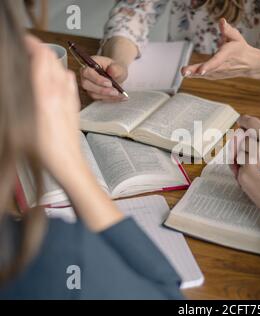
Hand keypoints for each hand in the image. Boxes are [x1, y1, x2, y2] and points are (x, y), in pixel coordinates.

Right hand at [26, 35, 86, 186]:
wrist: (67, 162)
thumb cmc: (44, 149)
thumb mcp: (21, 125)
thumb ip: (19, 99)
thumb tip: (15, 85)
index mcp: (45, 94)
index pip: (42, 58)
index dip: (32, 44)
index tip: (23, 39)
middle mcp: (60, 92)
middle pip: (53, 59)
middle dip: (40, 49)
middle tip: (27, 48)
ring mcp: (70, 98)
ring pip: (62, 69)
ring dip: (51, 61)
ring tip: (38, 61)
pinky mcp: (75, 105)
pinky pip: (70, 82)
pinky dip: (61, 74)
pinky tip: (54, 79)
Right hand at [80, 56, 127, 101]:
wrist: (118, 74)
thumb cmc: (116, 68)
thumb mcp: (119, 66)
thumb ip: (116, 68)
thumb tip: (112, 71)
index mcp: (89, 65)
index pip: (87, 72)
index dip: (97, 79)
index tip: (109, 83)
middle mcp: (86, 76)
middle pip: (87, 85)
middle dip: (102, 90)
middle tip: (115, 91)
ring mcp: (88, 86)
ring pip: (93, 94)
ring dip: (108, 96)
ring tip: (120, 94)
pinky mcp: (93, 93)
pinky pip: (100, 99)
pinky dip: (111, 99)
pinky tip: (120, 97)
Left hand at [181, 18, 259, 79]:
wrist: (249, 64)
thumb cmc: (240, 48)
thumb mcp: (236, 37)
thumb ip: (228, 30)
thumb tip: (222, 21)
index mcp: (227, 55)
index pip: (217, 61)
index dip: (208, 66)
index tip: (200, 71)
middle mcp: (223, 66)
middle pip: (208, 69)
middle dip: (195, 71)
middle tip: (184, 71)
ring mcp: (219, 73)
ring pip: (205, 74)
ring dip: (193, 74)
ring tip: (183, 72)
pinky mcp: (216, 76)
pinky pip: (205, 76)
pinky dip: (195, 75)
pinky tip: (187, 74)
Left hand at [234, 115, 259, 246]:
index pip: (252, 123)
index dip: (244, 121)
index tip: (241, 122)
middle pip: (244, 139)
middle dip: (247, 145)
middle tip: (255, 154)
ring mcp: (250, 162)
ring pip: (239, 153)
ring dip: (244, 158)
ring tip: (257, 168)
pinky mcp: (244, 176)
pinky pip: (237, 168)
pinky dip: (242, 171)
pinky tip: (253, 177)